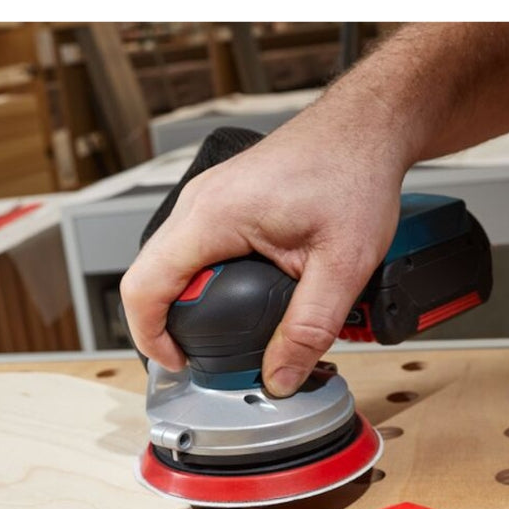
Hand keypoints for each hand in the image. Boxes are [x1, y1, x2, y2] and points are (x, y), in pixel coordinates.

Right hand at [120, 96, 411, 396]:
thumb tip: (280, 379)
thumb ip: (310, 329)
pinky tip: (233, 299)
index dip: (150, 337)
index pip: (144, 287)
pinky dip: (200, 282)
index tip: (181, 364)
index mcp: (213, 216)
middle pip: (148, 278)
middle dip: (168, 326)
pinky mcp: (219, 202)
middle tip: (207, 356)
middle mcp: (197, 203)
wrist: (365, 129)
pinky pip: (188, 250)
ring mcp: (204, 199)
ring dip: (184, 304)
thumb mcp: (343, 265)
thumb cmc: (355, 173)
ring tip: (222, 333)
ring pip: (167, 264)